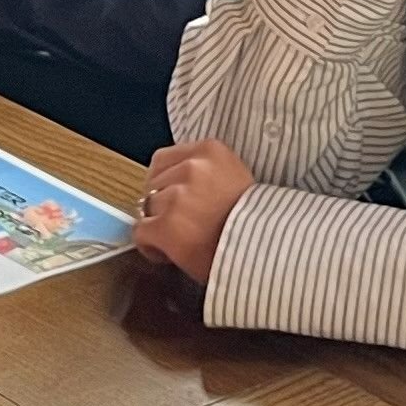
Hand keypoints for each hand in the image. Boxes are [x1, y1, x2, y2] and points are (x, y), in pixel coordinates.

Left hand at [136, 137, 256, 281]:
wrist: (265, 252)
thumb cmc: (253, 223)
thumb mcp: (235, 178)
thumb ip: (205, 173)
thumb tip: (171, 183)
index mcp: (211, 151)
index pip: (164, 160)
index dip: (167, 183)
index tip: (178, 199)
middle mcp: (193, 168)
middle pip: (154, 184)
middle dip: (163, 204)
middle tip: (185, 223)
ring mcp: (178, 197)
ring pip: (147, 208)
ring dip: (158, 225)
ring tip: (182, 240)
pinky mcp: (167, 226)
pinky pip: (141, 233)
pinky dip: (151, 246)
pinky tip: (170, 254)